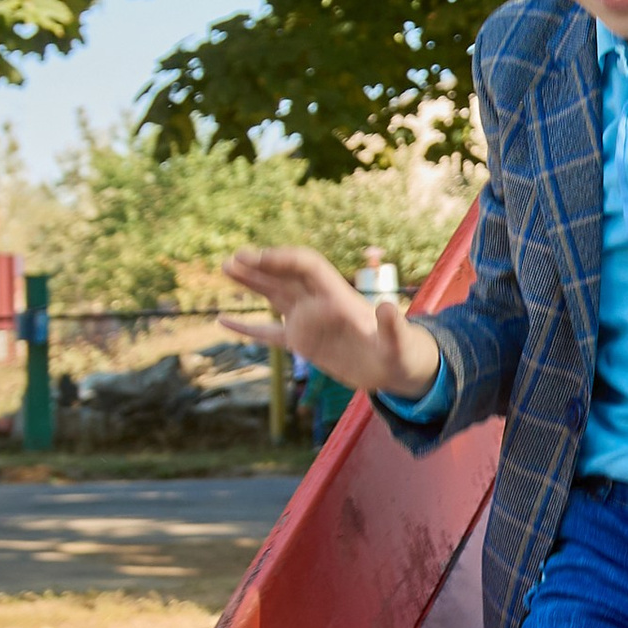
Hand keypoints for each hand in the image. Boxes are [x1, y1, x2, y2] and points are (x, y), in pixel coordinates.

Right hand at [221, 245, 440, 400]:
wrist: (400, 369)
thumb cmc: (403, 353)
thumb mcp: (400, 343)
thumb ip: (392, 327)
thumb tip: (386, 308)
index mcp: (339, 297)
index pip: (306, 267)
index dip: (281, 259)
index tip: (255, 259)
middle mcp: (320, 304)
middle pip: (285, 276)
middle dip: (260, 266)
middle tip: (232, 260)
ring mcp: (310, 323)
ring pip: (274, 296)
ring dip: (251, 283)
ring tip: (226, 268)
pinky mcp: (304, 343)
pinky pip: (269, 334)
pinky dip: (247, 328)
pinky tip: (223, 321)